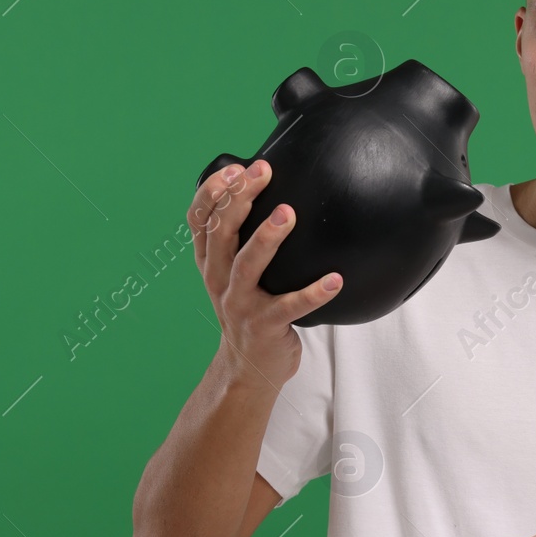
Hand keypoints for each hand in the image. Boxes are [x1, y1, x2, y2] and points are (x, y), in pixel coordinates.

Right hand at [188, 158, 341, 387]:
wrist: (247, 368)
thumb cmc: (248, 309)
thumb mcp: (232, 273)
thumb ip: (240, 239)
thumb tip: (266, 191)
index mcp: (210, 262)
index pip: (200, 220)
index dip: (213, 191)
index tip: (236, 168)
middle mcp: (219, 279)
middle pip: (221, 233)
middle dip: (239, 199)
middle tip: (262, 172)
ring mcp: (239, 303)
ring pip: (247, 265)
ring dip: (266, 238)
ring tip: (288, 214)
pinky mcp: (265, 326)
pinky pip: (291, 306)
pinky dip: (314, 293)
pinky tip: (335, 280)